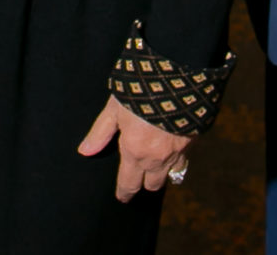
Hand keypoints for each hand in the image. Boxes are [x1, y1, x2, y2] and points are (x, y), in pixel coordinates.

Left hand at [78, 96, 192, 200]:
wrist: (177, 79)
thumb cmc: (139, 91)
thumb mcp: (114, 109)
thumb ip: (101, 132)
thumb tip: (84, 151)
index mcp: (135, 152)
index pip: (129, 183)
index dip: (124, 192)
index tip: (122, 197)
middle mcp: (157, 158)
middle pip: (152, 185)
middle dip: (144, 184)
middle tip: (138, 181)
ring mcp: (177, 153)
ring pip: (170, 176)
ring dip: (162, 174)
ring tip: (155, 169)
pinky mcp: (192, 142)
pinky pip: (184, 160)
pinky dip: (177, 160)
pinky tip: (172, 151)